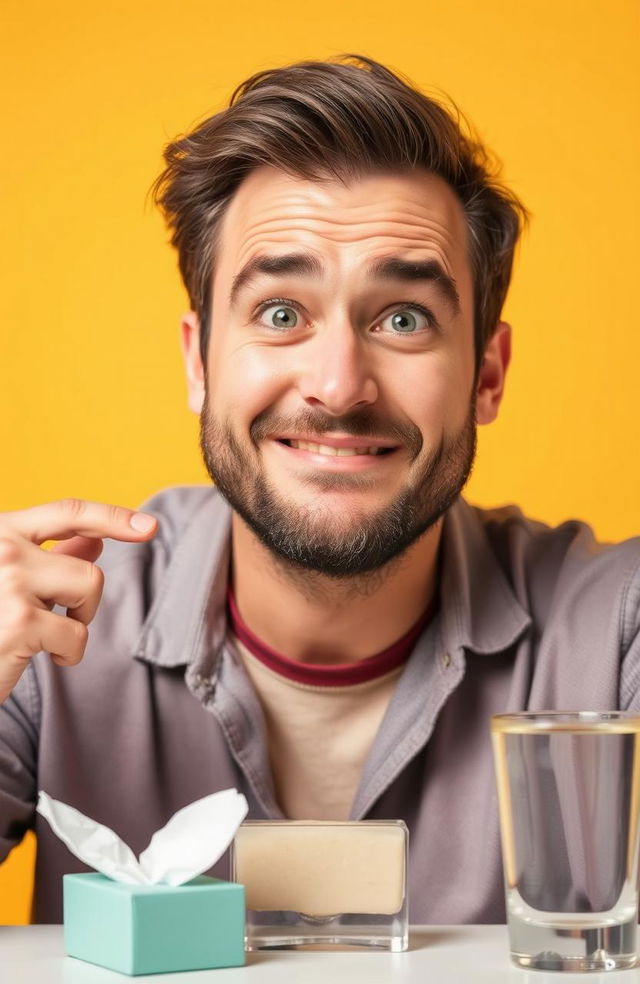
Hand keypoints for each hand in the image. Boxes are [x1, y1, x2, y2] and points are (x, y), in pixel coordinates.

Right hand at [0, 498, 156, 702]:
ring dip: (78, 623)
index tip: (150, 526)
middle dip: (85, 601)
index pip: (68, 511)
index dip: (113, 517)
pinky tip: (35, 656)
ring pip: (88, 589)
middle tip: (59, 621)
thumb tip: (96, 540)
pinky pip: (77, 635)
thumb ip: (50, 558)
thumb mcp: (11, 580)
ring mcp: (10, 581)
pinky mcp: (19, 621)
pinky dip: (68, 653)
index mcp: (0, 531)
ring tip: (43, 637)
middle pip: (87, 566)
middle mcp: (3, 548)